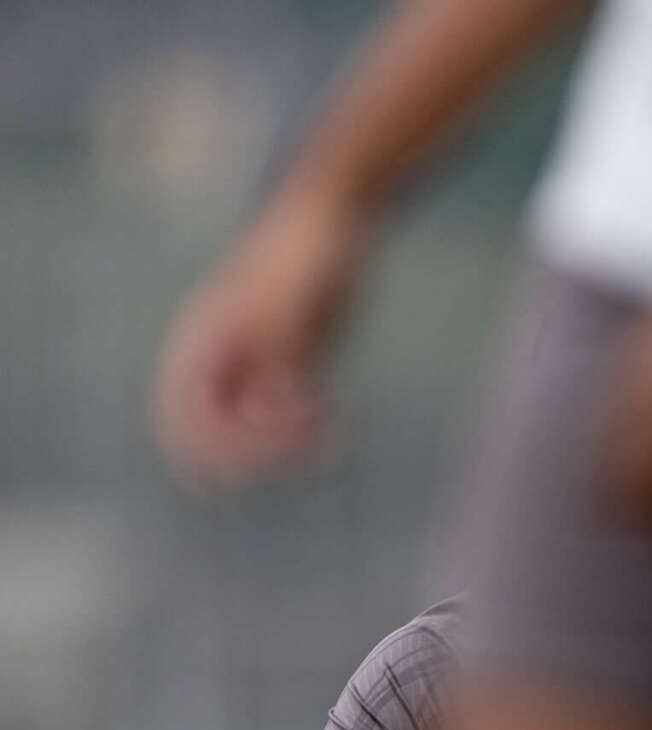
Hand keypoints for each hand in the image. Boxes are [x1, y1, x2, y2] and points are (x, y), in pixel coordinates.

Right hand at [153, 184, 370, 485]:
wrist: (336, 218)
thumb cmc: (303, 254)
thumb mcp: (290, 305)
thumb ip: (277, 353)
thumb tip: (274, 403)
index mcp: (203, 341)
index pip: (183, 415)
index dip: (207, 452)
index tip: (250, 469)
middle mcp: (226, 357)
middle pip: (221, 432)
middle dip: (258, 452)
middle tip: (304, 447)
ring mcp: (261, 362)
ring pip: (261, 429)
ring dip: (292, 446)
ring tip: (335, 434)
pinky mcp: (299, 364)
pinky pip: (297, 415)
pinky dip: (316, 428)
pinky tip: (347, 419)